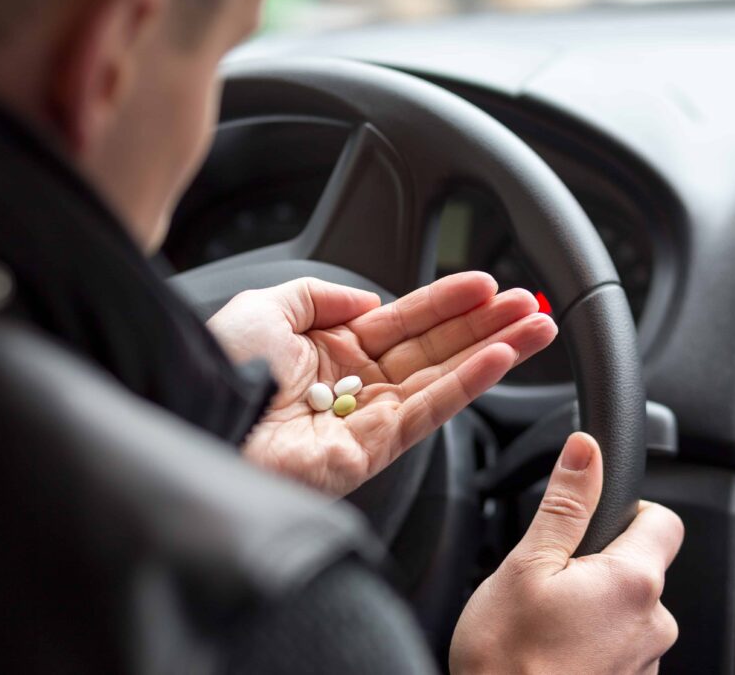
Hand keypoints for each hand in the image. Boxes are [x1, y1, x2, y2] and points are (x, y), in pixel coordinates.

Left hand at [207, 272, 556, 494]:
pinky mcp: (372, 450)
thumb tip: (370, 296)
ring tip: (537, 328)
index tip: (486, 285)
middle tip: (532, 307)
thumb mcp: (267, 306)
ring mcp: (366, 419)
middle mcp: (355, 385)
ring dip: (493, 352)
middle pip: (435, 349)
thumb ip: (322, 294)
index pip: (404, 322)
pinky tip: (499, 359)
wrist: (197, 416)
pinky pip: (427, 411)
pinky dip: (467, 384)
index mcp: (331, 352)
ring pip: (442, 379)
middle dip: (486, 326)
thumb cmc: (219, 368)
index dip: (446, 302)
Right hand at [450, 433, 683, 674]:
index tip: (591, 523)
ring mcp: (645, 663)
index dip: (628, 510)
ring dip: (593, 606)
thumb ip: (564, 504)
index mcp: (632, 582)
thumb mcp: (526, 565)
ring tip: (545, 622)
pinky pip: (618, 647)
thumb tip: (586, 452)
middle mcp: (653, 624)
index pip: (663, 521)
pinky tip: (552, 651)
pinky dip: (590, 641)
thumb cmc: (506, 657)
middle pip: (641, 568)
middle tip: (548, 580)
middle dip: (598, 564)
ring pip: (626, 610)